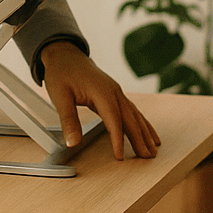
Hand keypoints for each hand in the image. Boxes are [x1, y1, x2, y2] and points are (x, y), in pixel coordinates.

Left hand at [40, 42, 160, 159]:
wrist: (65, 54)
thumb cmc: (62, 73)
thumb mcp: (60, 97)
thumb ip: (68, 120)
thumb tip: (72, 143)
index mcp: (102, 92)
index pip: (114, 119)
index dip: (118, 139)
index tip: (120, 156)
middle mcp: (113, 91)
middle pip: (130, 118)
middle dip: (140, 139)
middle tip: (148, 158)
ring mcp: (116, 92)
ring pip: (135, 115)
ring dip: (145, 133)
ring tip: (153, 149)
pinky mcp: (115, 93)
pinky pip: (132, 110)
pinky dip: (142, 123)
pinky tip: (148, 132)